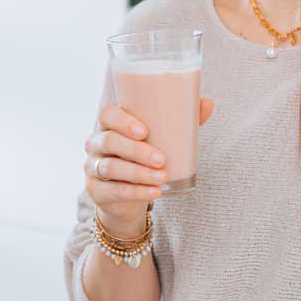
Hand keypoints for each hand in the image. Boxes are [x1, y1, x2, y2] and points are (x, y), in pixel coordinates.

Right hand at [82, 98, 213, 237]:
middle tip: (161, 159)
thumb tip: (207, 103)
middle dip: (136, 150)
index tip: (144, 131)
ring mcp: (92, 167)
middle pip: (109, 141)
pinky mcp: (96, 191)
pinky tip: (154, 192)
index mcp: (110, 124)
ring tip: (162, 178)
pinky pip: (113, 191)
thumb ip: (180, 121)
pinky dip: (135, 192)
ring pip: (110, 167)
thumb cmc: (144, 157)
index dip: (122, 121)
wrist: (128, 196)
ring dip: (138, 173)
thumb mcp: (160, 139)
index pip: (107, 114)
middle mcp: (96, 144)